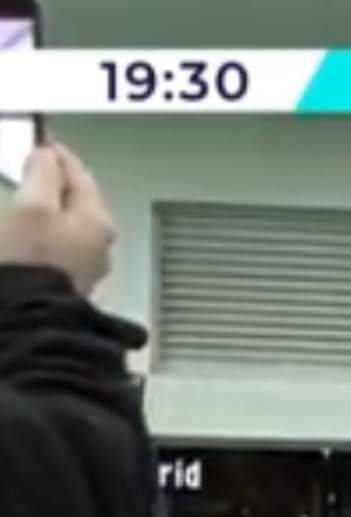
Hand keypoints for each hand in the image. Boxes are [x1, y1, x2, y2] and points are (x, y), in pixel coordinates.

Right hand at [0, 144, 114, 294]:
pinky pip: (58, 246)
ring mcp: (85, 266)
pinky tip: (28, 235)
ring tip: (27, 198)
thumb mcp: (33, 206)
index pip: (79, 174)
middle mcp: (99, 244)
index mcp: (97, 220)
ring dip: (49, 208)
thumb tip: (47, 155)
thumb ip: (43, 175)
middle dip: (54, 182)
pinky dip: (44, 233)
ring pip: (68, 224)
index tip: (40, 141)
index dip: (56, 154)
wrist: (28, 317)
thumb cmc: (32, 262)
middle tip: (33, 167)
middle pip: (77, 200)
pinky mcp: (68, 283)